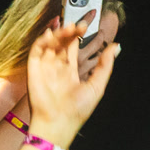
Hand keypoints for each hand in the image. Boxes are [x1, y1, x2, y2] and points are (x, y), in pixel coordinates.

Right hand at [24, 16, 118, 142]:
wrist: (59, 124)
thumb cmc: (78, 111)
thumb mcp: (97, 86)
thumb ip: (105, 65)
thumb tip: (116, 46)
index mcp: (70, 71)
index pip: (72, 47)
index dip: (77, 35)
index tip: (86, 25)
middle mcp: (56, 68)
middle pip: (61, 42)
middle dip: (69, 31)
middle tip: (79, 25)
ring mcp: (44, 68)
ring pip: (49, 43)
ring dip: (58, 33)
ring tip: (69, 28)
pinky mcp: (34, 70)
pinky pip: (36, 50)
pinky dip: (42, 40)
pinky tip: (52, 34)